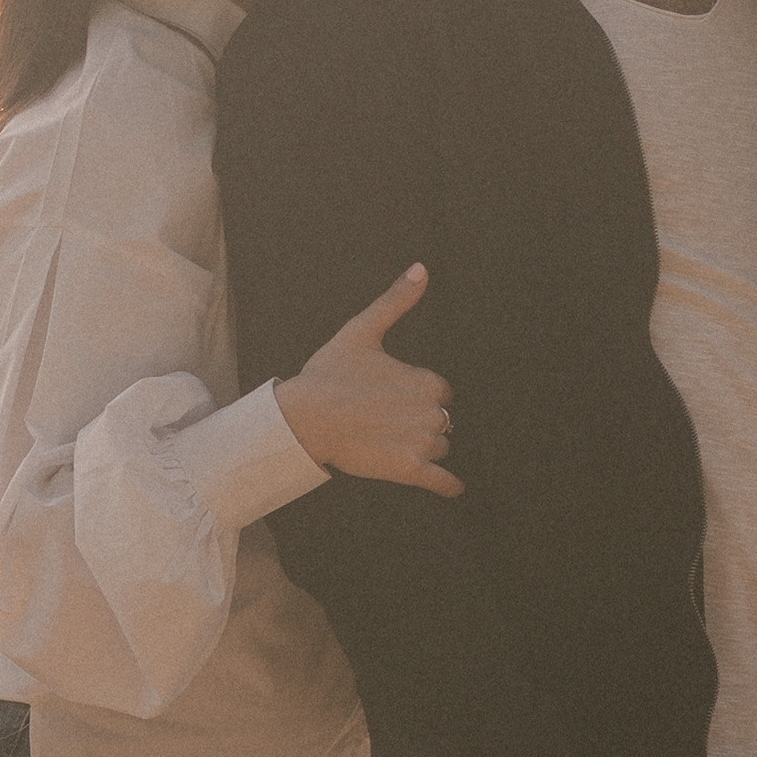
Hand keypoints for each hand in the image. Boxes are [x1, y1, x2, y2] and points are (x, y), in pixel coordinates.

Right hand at [277, 264, 461, 494]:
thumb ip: (397, 301)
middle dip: (418, 421)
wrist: (303, 417)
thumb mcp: (363, 330)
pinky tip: (453, 488)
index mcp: (427, 380)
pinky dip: (448, 485)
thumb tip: (422, 268)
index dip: (415, 394)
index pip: (439, 392)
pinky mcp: (410, 470)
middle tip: (381, 420)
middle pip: (440, 420)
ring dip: (421, 448)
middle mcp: (431, 411)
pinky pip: (442, 481)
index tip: (388, 396)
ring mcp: (422, 442)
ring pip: (438, 447)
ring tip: (386, 442)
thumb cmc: (328, 373)